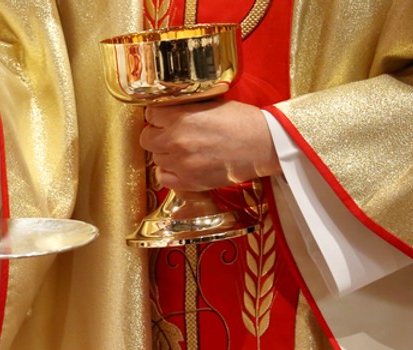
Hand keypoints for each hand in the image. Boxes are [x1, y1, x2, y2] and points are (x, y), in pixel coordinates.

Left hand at [139, 100, 279, 192]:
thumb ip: (186, 108)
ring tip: (183, 150)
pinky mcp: (189, 181)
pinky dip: (169, 173)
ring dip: (165, 154)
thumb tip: (169, 111)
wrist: (264, 145)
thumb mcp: (212, 104)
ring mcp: (182, 163)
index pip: (150, 115)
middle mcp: (177, 140)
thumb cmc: (243, 122)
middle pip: (147, 139)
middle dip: (157, 135)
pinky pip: (163, 178)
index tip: (164, 118)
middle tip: (170, 135)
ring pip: (156, 159)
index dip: (158, 116)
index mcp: (181, 117)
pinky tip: (181, 166)